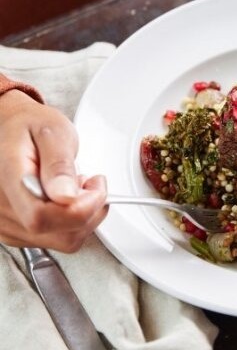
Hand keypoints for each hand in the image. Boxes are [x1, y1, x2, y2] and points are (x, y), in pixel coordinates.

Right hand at [0, 90, 107, 251]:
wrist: (12, 127)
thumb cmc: (30, 126)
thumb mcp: (53, 133)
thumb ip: (60, 165)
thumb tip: (67, 197)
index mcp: (8, 180)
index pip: (42, 217)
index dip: (80, 209)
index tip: (96, 186)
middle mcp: (1, 208)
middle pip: (56, 233)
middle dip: (87, 210)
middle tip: (90, 182)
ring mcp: (6, 223)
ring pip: (60, 240)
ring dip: (81, 217)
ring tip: (76, 187)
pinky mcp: (16, 230)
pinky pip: (55, 239)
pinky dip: (72, 222)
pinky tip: (67, 199)